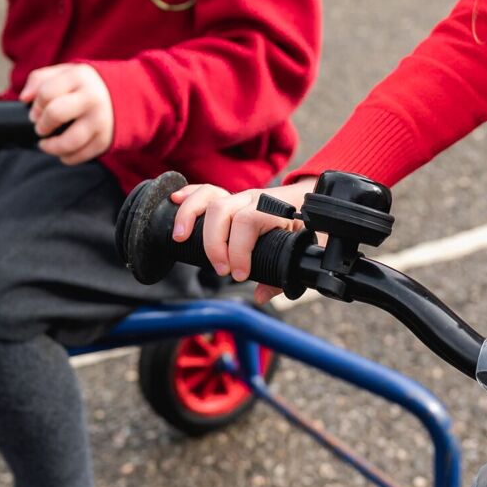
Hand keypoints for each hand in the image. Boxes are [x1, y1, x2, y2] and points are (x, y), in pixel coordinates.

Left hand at [20, 63, 113, 164]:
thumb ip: (40, 79)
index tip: (35, 112)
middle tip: (41, 128)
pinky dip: (66, 157)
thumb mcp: (66, 73)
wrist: (125, 95)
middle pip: (56, 114)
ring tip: (46, 144)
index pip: (46, 93)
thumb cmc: (85, 86)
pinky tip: (63, 151)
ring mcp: (100, 120)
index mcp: (80, 77)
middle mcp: (92, 98)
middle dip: (42, 125)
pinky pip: (79, 156)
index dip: (35, 106)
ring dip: (50, 147)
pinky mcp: (104, 140)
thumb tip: (24, 98)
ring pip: (68, 142)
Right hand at [169, 177, 315, 302]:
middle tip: (220, 269)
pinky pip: (205, 191)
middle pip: (223, 210)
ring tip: (180, 238)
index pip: (248, 221)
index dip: (238, 250)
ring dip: (190, 215)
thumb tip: (261, 295)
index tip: (238, 274)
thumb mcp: (305, 249)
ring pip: (209, 196)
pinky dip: (189, 196)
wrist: (312, 199)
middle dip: (214, 242)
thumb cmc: (310, 225)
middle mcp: (254, 198)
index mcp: (274, 209)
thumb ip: (283, 274)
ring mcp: (239, 196)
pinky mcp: (229, 199)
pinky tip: (174, 202)